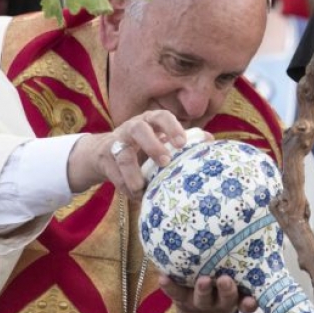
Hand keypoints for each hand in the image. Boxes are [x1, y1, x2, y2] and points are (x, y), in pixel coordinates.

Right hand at [67, 111, 210, 197]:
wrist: (103, 152)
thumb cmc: (143, 144)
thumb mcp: (161, 138)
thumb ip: (182, 139)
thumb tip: (210, 140)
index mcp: (149, 121)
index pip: (161, 116)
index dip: (172, 128)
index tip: (182, 144)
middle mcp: (131, 128)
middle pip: (138, 129)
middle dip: (152, 145)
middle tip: (165, 162)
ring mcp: (116, 144)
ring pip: (123, 155)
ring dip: (134, 173)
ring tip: (142, 187)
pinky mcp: (105, 161)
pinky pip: (115, 175)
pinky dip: (126, 188)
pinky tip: (137, 196)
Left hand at [158, 274, 257, 312]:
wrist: (198, 312)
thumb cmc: (222, 286)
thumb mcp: (236, 281)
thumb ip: (243, 268)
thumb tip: (251, 237)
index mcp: (236, 298)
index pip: (246, 303)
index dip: (249, 304)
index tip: (251, 300)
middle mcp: (219, 302)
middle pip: (225, 299)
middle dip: (226, 290)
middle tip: (225, 280)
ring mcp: (199, 301)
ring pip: (202, 298)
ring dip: (202, 290)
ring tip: (203, 280)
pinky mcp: (181, 298)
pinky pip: (175, 293)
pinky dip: (169, 286)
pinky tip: (163, 277)